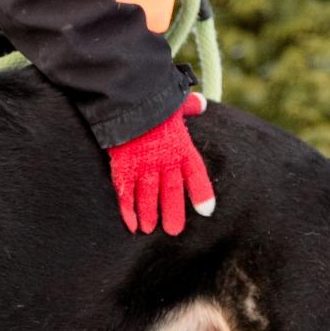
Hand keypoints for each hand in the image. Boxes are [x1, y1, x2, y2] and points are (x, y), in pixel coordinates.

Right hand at [107, 93, 215, 235]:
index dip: (201, 193)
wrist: (128, 100)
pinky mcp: (123, 169)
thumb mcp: (175, 102)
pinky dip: (127, 211)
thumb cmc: (153, 100)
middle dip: (173, 213)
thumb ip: (188, 107)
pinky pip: (126, 195)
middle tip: (173, 231)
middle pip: (171, 192)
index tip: (206, 211)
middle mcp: (165, 161)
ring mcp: (143, 167)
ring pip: (148, 198)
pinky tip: (130, 224)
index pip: (195, 174)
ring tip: (149, 229)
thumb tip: (199, 105)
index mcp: (181, 147)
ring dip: (149, 215)